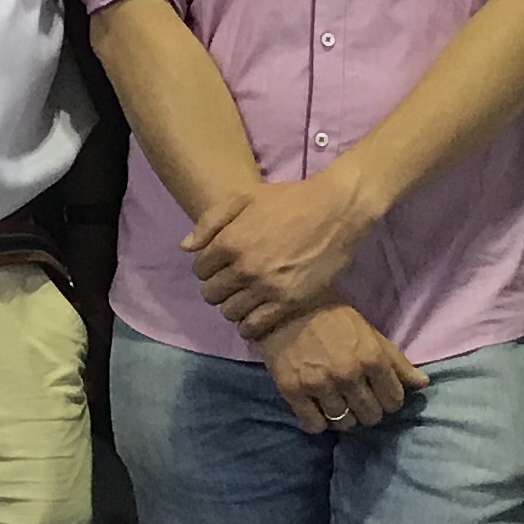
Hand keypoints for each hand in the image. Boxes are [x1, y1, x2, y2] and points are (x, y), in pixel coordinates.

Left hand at [189, 175, 379, 341]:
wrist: (336, 210)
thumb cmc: (290, 199)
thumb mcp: (245, 197)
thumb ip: (211, 221)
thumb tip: (186, 249)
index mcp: (230, 241)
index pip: (199, 270)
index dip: (207, 268)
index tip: (220, 266)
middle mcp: (244, 267)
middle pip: (211, 293)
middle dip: (217, 287)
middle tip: (232, 282)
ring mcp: (266, 287)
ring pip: (229, 312)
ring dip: (232, 306)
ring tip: (245, 297)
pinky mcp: (288, 302)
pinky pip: (254, 326)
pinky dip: (248, 325)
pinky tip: (255, 315)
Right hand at [255, 301, 427, 436]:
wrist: (284, 304)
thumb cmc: (332, 315)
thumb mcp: (370, 332)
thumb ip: (396, 361)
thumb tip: (423, 384)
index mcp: (372, 358)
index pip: (394, 401)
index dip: (389, 399)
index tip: (379, 393)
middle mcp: (348, 375)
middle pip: (371, 416)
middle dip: (368, 409)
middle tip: (358, 397)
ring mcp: (320, 385)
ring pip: (344, 424)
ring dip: (344, 416)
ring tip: (337, 401)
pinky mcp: (293, 391)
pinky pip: (315, 426)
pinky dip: (319, 422)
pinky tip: (318, 408)